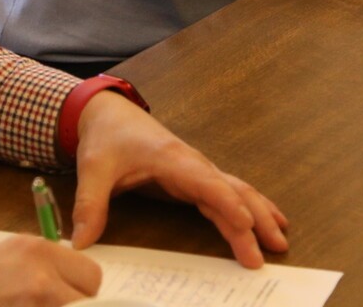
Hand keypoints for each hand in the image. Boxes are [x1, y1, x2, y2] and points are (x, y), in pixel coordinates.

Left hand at [70, 89, 288, 267]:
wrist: (109, 113)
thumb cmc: (106, 138)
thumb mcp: (93, 169)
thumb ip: (89, 205)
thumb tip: (81, 244)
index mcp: (171, 159)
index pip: (205, 182)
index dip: (226, 203)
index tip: (245, 225)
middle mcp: (192, 164)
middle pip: (231, 190)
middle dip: (254, 218)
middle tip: (273, 248)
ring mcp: (197, 170)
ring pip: (236, 192)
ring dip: (260, 215)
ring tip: (280, 241)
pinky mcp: (195, 178)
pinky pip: (228, 194)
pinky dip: (250, 208)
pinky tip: (269, 220)